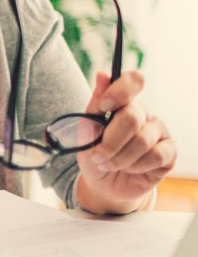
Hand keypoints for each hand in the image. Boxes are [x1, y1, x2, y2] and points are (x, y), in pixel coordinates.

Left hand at [76, 70, 175, 213]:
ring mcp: (159, 131)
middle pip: (132, 117)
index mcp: (123, 102)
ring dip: (120, 158)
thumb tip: (102, 74)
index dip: (120, 91)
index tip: (104, 106)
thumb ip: (95, 103)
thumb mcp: (86, 130)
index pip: (133, 80)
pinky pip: (156, 155)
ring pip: (142, 140)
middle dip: (110, 142)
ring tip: (109, 164)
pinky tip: (130, 169)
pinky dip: (136, 166)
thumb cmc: (94, 152)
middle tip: (98, 156)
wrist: (103, 182)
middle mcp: (144, 113)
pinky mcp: (170, 151)